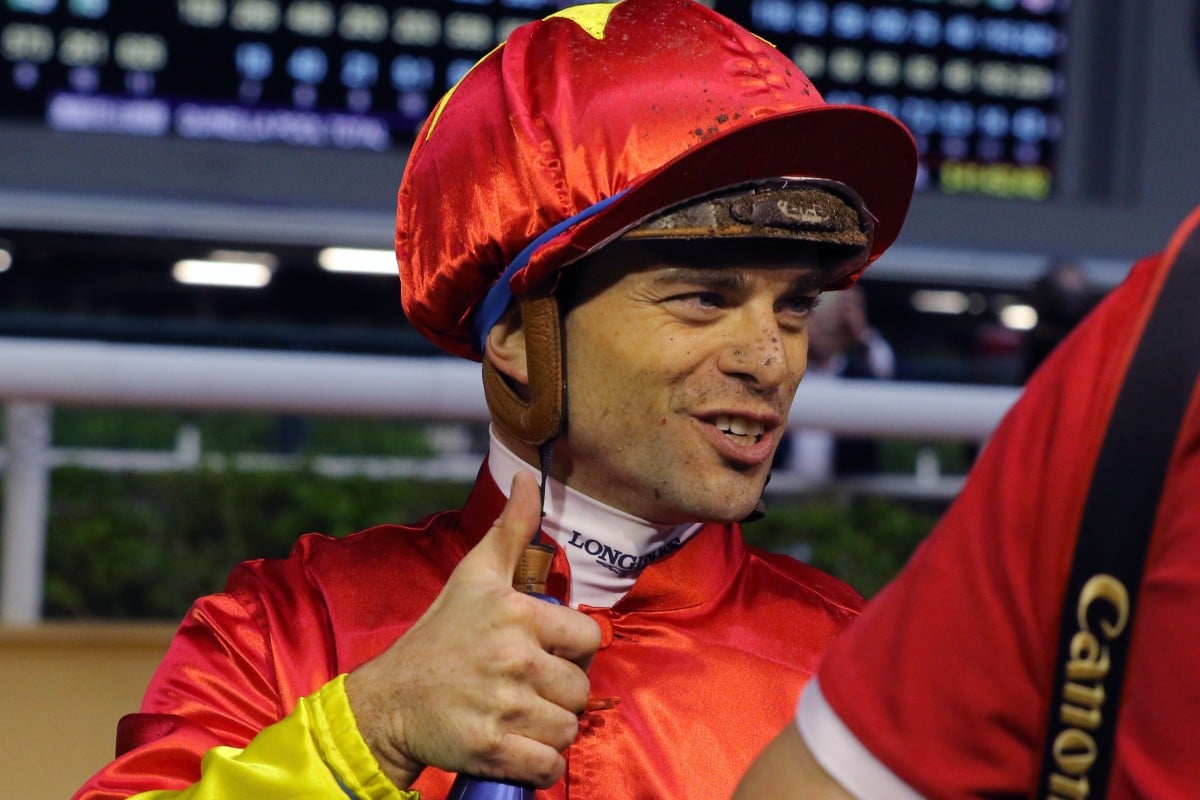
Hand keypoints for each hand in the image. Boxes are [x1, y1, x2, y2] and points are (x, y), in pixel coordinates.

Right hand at [346, 472, 600, 788]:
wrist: (389, 700)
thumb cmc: (438, 636)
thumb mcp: (474, 576)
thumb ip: (511, 530)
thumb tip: (530, 478)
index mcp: (516, 614)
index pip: (589, 639)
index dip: (571, 649)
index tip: (544, 652)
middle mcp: (513, 658)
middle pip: (580, 689)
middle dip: (559, 692)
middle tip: (526, 687)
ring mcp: (502, 706)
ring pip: (568, 728)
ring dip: (550, 730)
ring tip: (521, 716)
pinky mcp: (491, 750)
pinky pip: (548, 766)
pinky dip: (539, 764)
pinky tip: (518, 746)